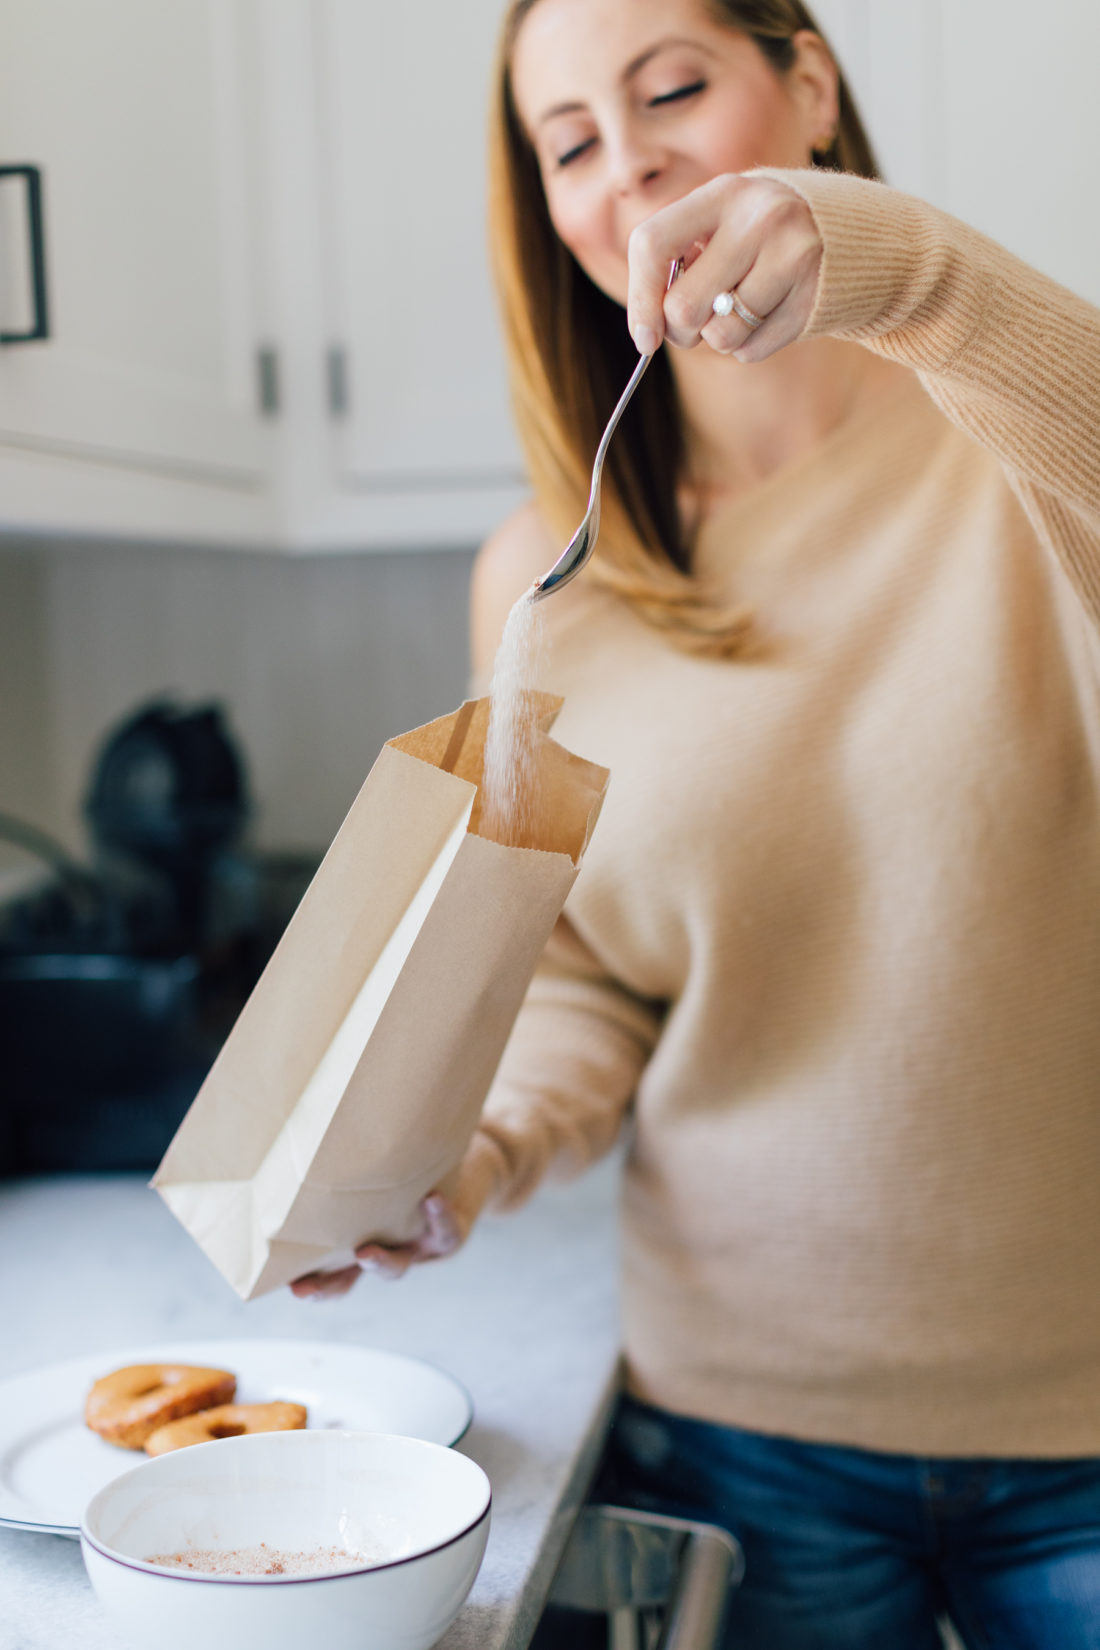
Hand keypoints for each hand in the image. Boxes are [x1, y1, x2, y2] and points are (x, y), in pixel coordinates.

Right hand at [289, 1191, 462, 1301]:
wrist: (468, 1176)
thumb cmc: (410, 1174)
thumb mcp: (378, 1178)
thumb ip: (349, 1176)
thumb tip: (299, 1147)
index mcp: (362, 1245)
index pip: (331, 1273)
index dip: (312, 1284)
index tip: (287, 1286)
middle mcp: (386, 1254)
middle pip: (353, 1280)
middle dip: (328, 1287)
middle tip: (303, 1290)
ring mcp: (416, 1250)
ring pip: (397, 1267)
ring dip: (380, 1263)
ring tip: (364, 1252)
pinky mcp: (450, 1236)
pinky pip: (445, 1231)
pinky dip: (438, 1216)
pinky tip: (431, 1199)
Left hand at [628, 174, 822, 363]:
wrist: (853, 235)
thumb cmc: (763, 236)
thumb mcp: (724, 223)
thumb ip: (681, 259)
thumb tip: (647, 329)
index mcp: (724, 193)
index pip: (653, 244)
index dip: (640, 299)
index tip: (645, 337)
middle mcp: (760, 218)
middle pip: (684, 306)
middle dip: (681, 331)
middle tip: (695, 325)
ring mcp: (793, 257)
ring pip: (721, 335)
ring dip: (720, 339)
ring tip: (740, 311)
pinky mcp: (813, 297)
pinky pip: (752, 350)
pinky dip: (750, 346)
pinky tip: (769, 317)